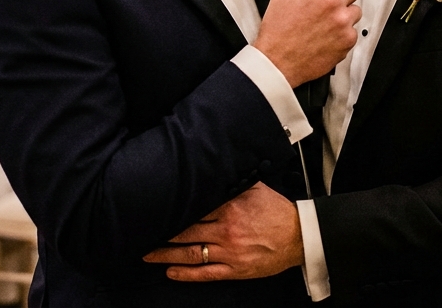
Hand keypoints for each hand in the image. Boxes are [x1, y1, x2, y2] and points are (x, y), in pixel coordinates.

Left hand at [143, 182, 302, 280]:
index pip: (193, 207)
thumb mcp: (256, 188)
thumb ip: (234, 181)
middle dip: (161, 233)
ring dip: (165, 255)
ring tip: (147, 254)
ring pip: (189, 254)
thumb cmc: (277, 212)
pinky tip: (170, 273)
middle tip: (141, 231)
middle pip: (185, 232)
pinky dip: (186, 274)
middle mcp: (225, 231)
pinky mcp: (234, 269)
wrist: (299, 236)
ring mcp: (229, 253)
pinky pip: (205, 274)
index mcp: (229, 208)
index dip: (172, 208)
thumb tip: (217, 166)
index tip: (155, 207)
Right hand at [254, 0, 362, 86]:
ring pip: (357, 9)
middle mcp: (333, 2)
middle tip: (330, 0)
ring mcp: (343, 22)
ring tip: (324, 21)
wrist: (277, 62)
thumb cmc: (277, 29)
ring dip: (345, 12)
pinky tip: (326, 35)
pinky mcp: (348, 40)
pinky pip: (354, 30)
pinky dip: (343, 32)